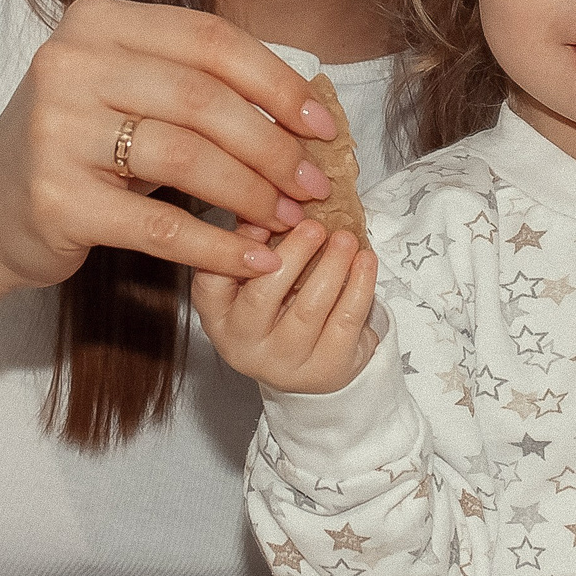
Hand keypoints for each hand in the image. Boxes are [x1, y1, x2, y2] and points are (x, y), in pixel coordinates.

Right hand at [0, 0, 338, 356]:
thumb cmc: (80, 143)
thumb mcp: (128, 89)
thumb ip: (198, 82)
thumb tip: (305, 108)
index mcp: (97, 21)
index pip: (208, 39)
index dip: (275, 81)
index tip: (321, 123)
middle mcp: (70, 65)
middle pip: (202, 99)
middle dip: (272, 145)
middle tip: (313, 182)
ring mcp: (57, 132)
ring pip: (185, 157)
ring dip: (252, 193)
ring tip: (288, 218)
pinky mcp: (56, 200)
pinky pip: (159, 225)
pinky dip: (216, 245)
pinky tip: (252, 258)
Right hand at [192, 218, 380, 394]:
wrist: (309, 368)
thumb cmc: (279, 312)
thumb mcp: (255, 281)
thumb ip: (254, 242)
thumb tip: (265, 206)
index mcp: (220, 318)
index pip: (211, 285)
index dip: (235, 252)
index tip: (264, 221)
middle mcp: (245, 346)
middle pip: (263, 296)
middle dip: (293, 254)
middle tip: (314, 226)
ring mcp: (286, 363)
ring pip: (309, 309)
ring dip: (332, 266)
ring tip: (345, 238)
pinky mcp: (327, 369)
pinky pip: (346, 322)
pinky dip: (360, 286)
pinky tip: (365, 261)